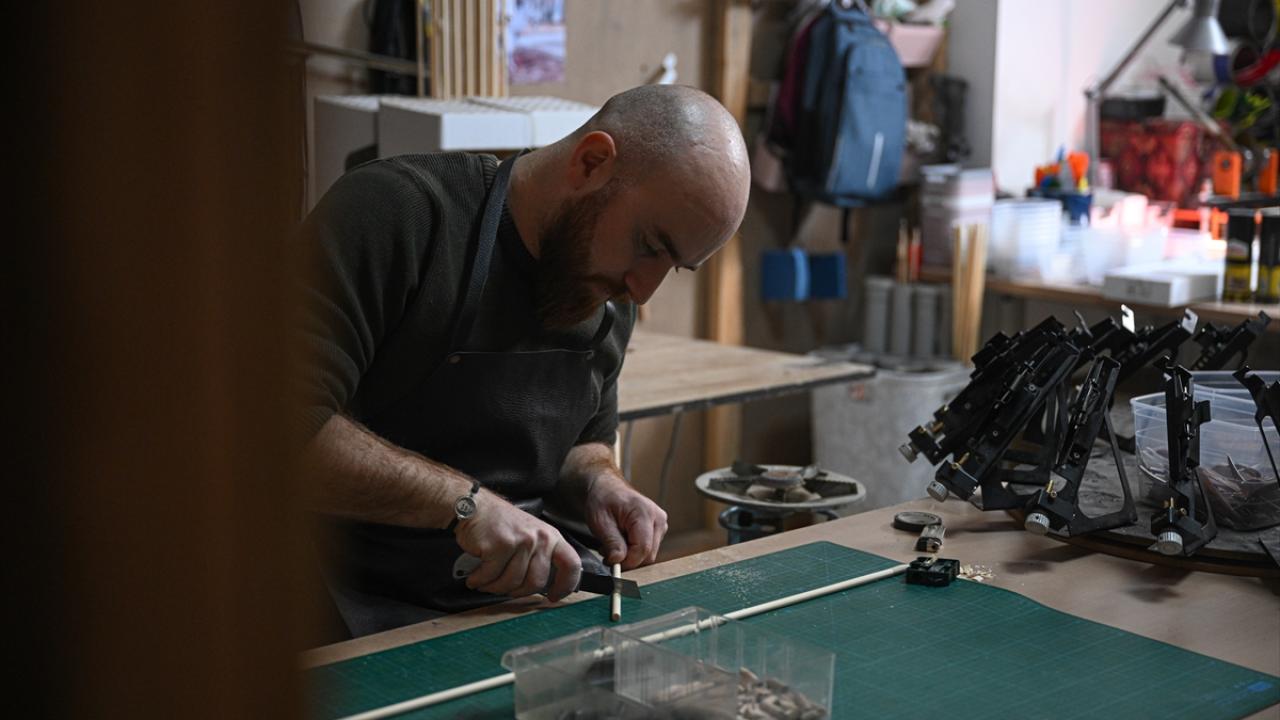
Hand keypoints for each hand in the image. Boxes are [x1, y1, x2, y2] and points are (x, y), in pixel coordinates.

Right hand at [453, 489, 581, 601]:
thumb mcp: (529, 536)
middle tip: (504, 587)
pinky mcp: (501, 545)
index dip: (565, 585)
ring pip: (512, 583)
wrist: (474, 507)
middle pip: (536, 582)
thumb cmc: (499, 525)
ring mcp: (522, 541)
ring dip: (494, 587)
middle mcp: (540, 538)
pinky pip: (492, 576)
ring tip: (486, 579)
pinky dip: (479, 580)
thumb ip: (540, 558)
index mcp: (551, 537)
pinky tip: (475, 575)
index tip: (554, 596)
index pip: (571, 564)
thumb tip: (546, 587)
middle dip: (517, 592)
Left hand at [584, 473, 667, 569]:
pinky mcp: (658, 529)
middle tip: (608, 552)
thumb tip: (618, 561)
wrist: (607, 489)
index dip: (627, 561)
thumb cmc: (603, 500)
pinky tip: (622, 541)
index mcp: (644, 513)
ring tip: (614, 543)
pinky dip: (634, 551)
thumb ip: (611, 542)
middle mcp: (658, 518)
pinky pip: (648, 549)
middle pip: (648, 554)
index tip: (610, 562)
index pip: (643, 548)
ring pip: (648, 554)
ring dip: (630, 555)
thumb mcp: (600, 521)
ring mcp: (660, 524)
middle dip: (627, 559)